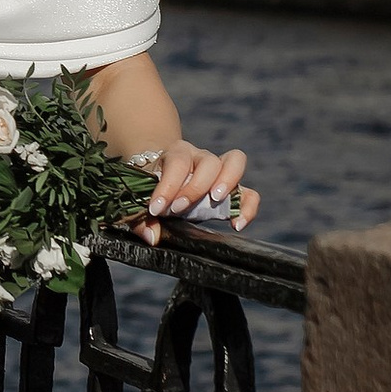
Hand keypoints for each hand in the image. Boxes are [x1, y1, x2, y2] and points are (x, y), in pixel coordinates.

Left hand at [126, 140, 254, 242]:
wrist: (162, 177)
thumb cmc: (151, 188)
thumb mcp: (140, 200)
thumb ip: (141, 219)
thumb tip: (152, 237)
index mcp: (176, 154)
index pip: (176, 163)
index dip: (167, 186)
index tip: (156, 209)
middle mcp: (200, 157)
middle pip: (209, 160)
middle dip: (195, 187)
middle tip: (180, 209)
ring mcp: (220, 171)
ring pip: (235, 162)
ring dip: (227, 183)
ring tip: (216, 201)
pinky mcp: (233, 189)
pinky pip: (249, 193)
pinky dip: (248, 207)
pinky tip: (237, 225)